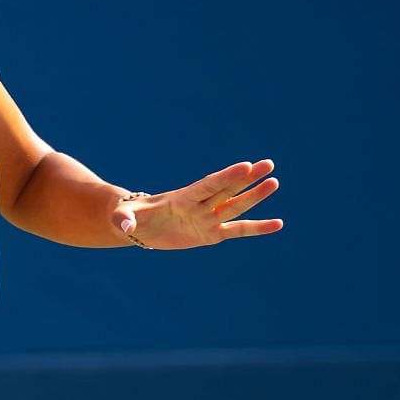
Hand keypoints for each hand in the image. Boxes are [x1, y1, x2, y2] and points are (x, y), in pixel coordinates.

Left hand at [117, 159, 282, 248]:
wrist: (138, 225)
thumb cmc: (130, 217)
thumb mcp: (122, 218)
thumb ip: (124, 220)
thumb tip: (126, 229)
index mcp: (181, 198)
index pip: (208, 185)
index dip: (226, 176)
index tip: (246, 165)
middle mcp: (199, 205)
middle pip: (227, 190)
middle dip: (246, 179)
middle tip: (269, 164)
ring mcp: (206, 218)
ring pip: (235, 206)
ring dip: (254, 197)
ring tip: (275, 182)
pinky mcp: (210, 234)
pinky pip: (236, 231)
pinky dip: (256, 228)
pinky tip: (277, 224)